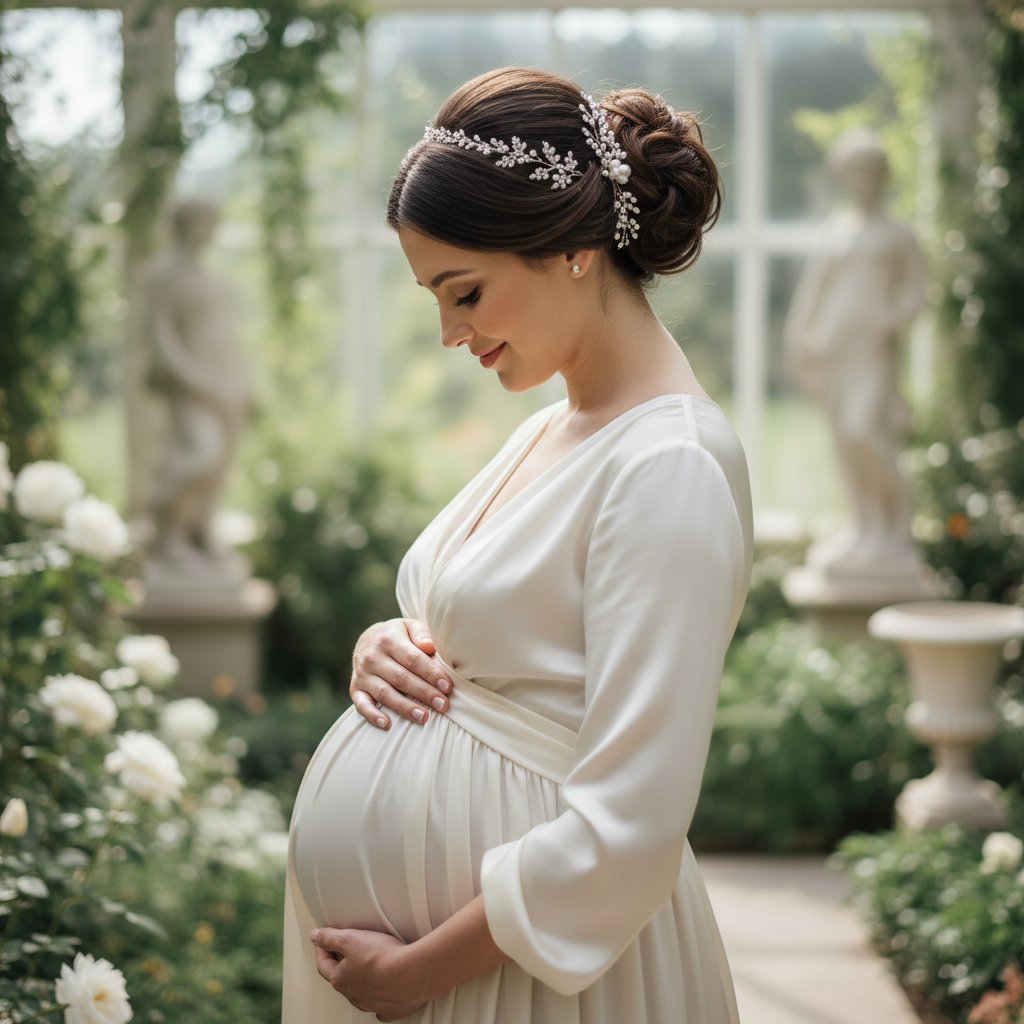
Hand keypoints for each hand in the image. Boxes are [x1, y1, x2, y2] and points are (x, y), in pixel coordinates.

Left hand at [311, 926, 427, 1020]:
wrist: (411, 974)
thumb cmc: (381, 958)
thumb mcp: (350, 938)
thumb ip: (330, 937)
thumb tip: (315, 936)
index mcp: (340, 979)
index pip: (324, 964)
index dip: (322, 950)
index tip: (323, 941)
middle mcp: (354, 996)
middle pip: (343, 979)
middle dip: (342, 964)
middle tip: (347, 950)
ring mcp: (372, 1004)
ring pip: (362, 992)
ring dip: (363, 979)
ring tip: (370, 963)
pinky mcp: (391, 1008)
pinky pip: (382, 1005)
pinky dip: (382, 997)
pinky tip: (386, 988)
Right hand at [350, 618, 453, 729]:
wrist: (368, 639)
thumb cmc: (397, 635)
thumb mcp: (409, 627)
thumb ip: (421, 634)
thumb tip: (431, 647)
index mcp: (388, 639)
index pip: (412, 659)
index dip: (431, 674)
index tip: (447, 686)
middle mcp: (372, 657)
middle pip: (401, 678)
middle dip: (424, 693)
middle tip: (442, 705)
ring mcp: (362, 674)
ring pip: (384, 693)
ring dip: (405, 707)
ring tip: (424, 717)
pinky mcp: (355, 688)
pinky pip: (361, 704)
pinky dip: (372, 715)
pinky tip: (387, 724)